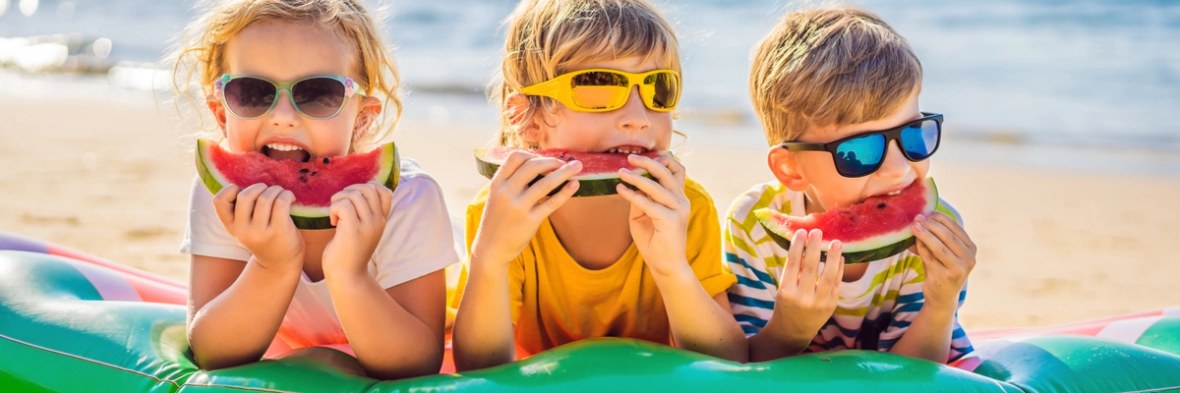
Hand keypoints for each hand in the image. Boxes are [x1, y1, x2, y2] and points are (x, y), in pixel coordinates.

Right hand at [212, 184, 302, 269]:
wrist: (280, 264)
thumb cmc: (264, 238)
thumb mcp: (245, 228)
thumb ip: (241, 210)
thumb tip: (247, 173)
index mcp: (231, 227)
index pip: (218, 200)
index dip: (231, 189)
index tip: (245, 191)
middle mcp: (242, 231)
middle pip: (245, 196)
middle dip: (259, 187)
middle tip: (269, 191)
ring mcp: (260, 232)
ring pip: (265, 198)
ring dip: (276, 190)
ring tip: (282, 194)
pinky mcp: (278, 231)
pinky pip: (280, 203)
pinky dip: (286, 195)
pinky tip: (290, 198)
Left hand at [322, 182, 392, 276]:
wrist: (347, 276)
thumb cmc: (350, 252)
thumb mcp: (364, 231)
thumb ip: (365, 214)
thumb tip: (354, 192)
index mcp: (381, 220)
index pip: (385, 191)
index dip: (367, 188)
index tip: (354, 200)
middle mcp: (378, 221)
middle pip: (368, 188)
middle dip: (349, 191)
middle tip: (341, 206)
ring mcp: (367, 225)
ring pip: (353, 195)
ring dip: (338, 200)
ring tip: (335, 215)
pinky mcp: (353, 230)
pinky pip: (343, 205)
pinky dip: (333, 209)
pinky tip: (333, 222)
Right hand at [470, 151, 581, 266]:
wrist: (490, 248)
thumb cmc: (498, 220)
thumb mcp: (497, 197)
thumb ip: (512, 182)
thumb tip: (539, 166)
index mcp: (497, 183)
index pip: (515, 157)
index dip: (533, 154)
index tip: (545, 160)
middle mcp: (506, 192)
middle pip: (533, 165)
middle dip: (552, 161)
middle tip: (565, 163)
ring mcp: (518, 207)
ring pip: (546, 182)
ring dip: (565, 172)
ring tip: (578, 166)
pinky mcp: (530, 221)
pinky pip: (552, 202)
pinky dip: (566, 192)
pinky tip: (575, 185)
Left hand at [616, 154, 689, 274]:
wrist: (665, 265)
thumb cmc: (654, 240)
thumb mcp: (643, 214)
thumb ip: (640, 198)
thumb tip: (630, 182)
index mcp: (678, 197)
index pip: (677, 170)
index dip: (663, 159)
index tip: (644, 155)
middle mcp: (681, 201)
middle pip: (668, 172)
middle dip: (648, 162)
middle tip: (630, 158)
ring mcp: (678, 210)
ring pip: (658, 186)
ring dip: (637, 177)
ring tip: (621, 173)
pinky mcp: (671, 221)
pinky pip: (649, 203)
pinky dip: (633, 195)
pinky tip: (620, 190)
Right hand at [771, 229, 844, 340]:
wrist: (794, 330)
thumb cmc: (786, 304)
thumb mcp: (784, 288)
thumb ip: (794, 270)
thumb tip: (804, 244)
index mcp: (787, 292)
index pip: (792, 265)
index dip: (797, 247)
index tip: (801, 232)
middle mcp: (803, 298)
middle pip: (810, 268)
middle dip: (814, 248)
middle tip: (817, 232)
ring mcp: (819, 302)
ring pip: (828, 276)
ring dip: (832, 257)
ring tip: (836, 242)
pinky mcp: (832, 304)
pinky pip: (836, 283)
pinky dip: (839, 268)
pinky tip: (840, 257)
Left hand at [911, 212, 976, 307]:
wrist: (941, 297)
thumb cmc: (940, 268)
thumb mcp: (942, 252)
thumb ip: (936, 237)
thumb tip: (919, 219)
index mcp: (971, 248)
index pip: (956, 227)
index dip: (940, 218)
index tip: (926, 212)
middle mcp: (969, 259)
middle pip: (948, 236)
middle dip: (931, 225)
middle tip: (917, 218)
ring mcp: (958, 269)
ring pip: (939, 247)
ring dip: (925, 234)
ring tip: (914, 226)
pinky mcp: (945, 277)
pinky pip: (930, 258)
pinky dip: (921, 248)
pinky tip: (914, 243)